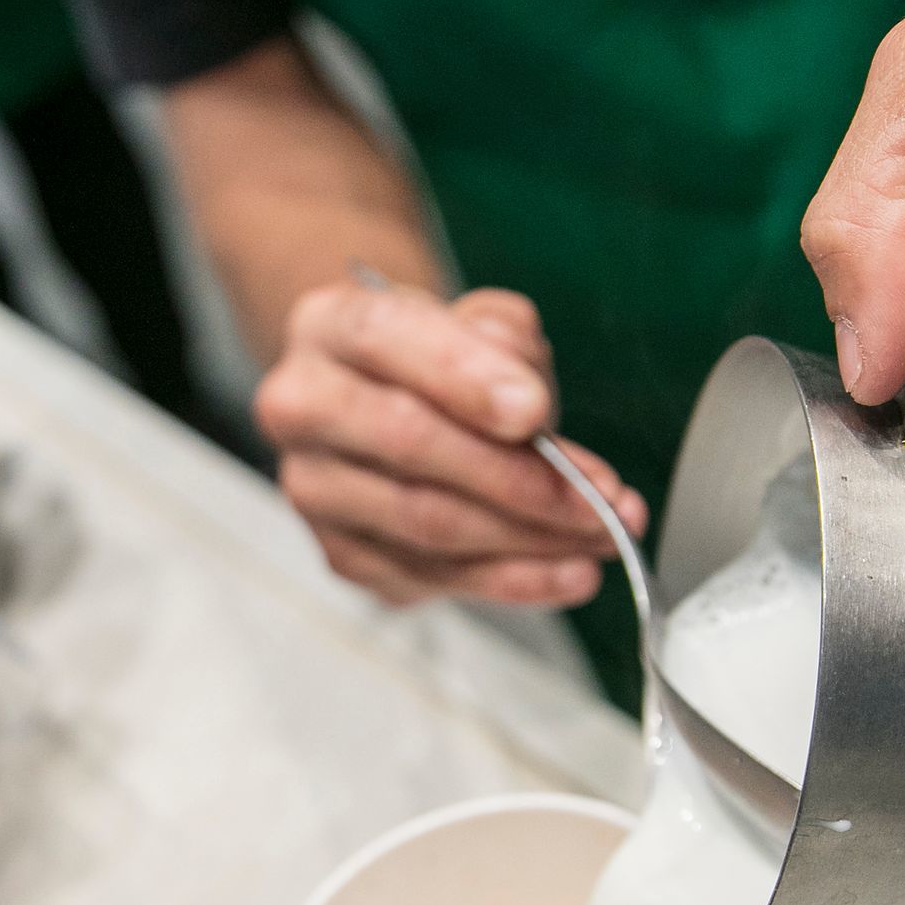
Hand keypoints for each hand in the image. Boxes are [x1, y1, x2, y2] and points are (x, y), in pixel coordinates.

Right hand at [255, 280, 647, 606]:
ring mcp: (315, 488)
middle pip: (409, 443)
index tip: (535, 411)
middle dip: (519, 477)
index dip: (464, 378)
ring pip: (427, 522)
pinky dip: (511, 580)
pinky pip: (432, 576)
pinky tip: (567, 570)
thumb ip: (507, 344)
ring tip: (602, 536)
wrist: (389, 403)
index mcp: (330, 325)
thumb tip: (529, 409)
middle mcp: (302, 405)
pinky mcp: (342, 552)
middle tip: (599, 499)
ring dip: (531, 539)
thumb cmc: (439, 362)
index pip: (387, 339)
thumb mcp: (481, 324)